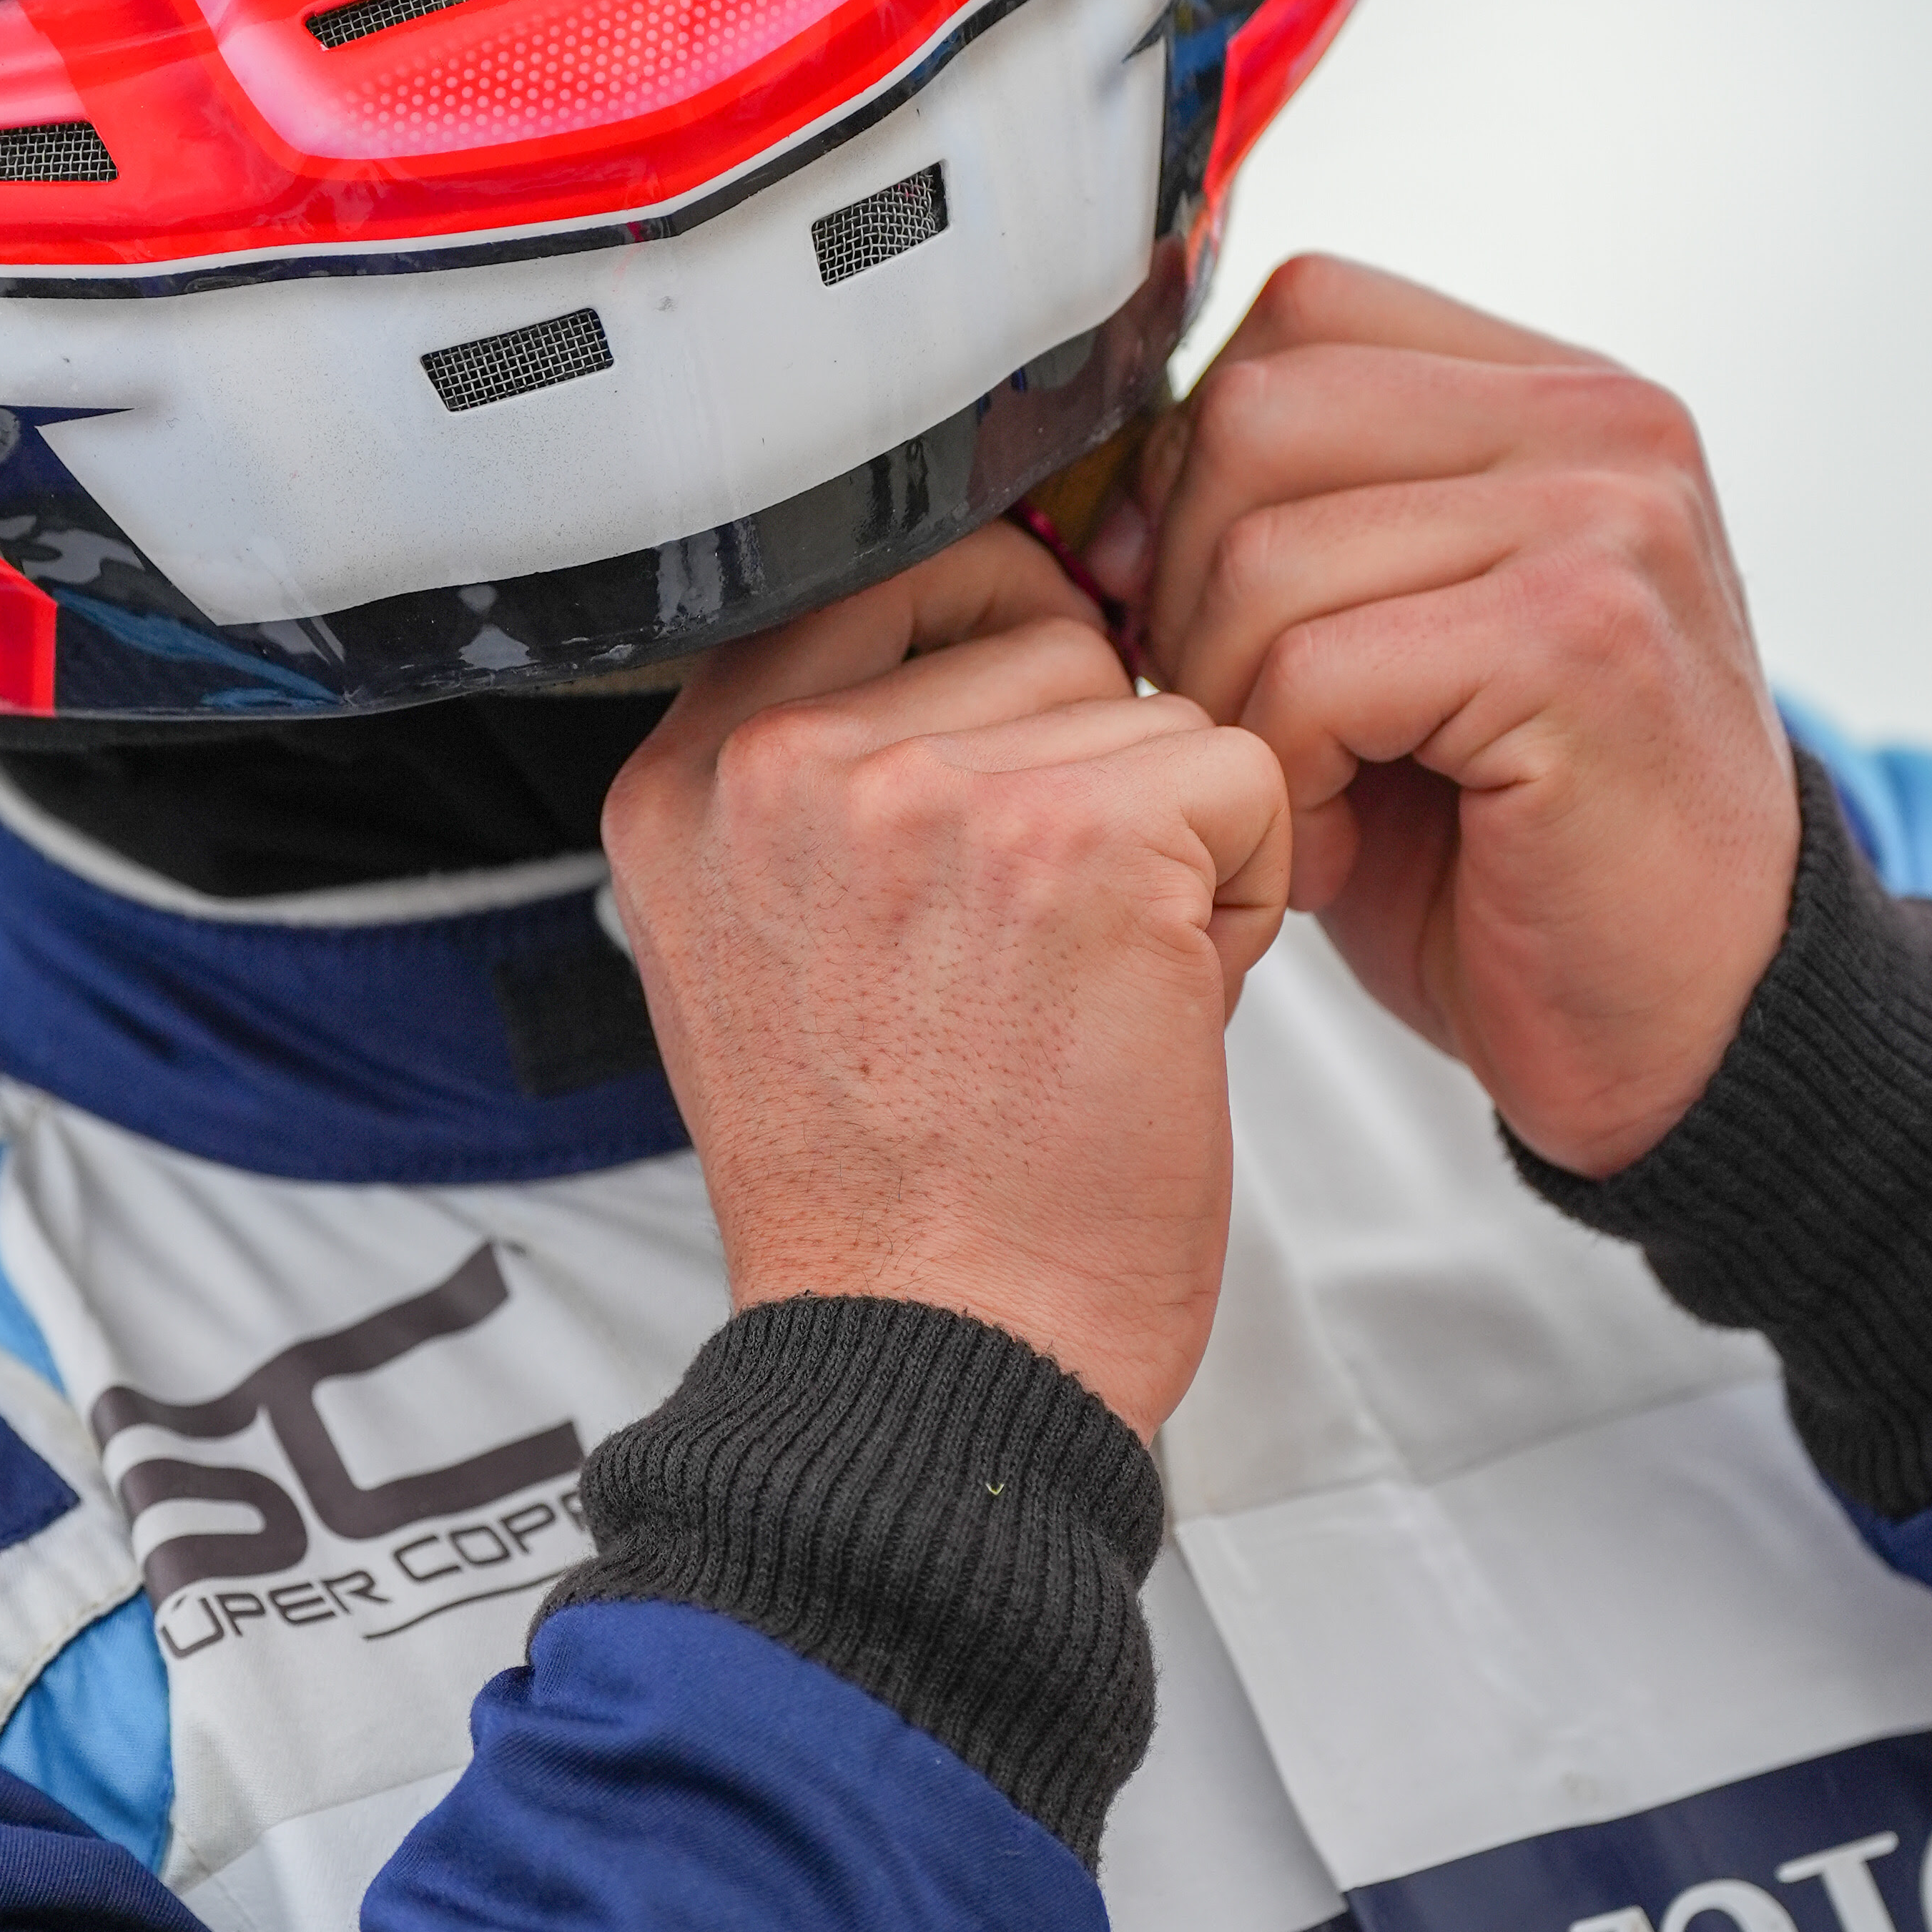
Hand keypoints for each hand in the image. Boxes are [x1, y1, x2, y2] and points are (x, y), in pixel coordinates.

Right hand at [603, 531, 1291, 1435]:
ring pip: (1147, 703)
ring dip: (1167, 841)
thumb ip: (828, 781)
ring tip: (1086, 988)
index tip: (994, 794)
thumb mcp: (762, 949)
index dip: (984, 662)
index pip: (876, 571)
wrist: (935, 1361)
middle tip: (1033, 946)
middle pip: (1031, 625)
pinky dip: (1240, 893)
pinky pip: (1238, 775)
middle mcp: (781, 767)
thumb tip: (979, 636)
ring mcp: (923, 795)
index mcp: (691, 779)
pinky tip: (1153, 1006)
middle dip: (1080, 767)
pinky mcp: (1077, 843)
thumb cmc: (884, 1198)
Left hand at [1082, 255, 1795, 1175]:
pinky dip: (1283, 784)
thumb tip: (1098, 485)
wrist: (1685, 1023)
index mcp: (1555, 398)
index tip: (1191, 608)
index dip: (1194, 466)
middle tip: (1234, 727)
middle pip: (1255, 414)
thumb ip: (1285, 520)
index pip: (1300, 315)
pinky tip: (1331, 850)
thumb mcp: (1386, 641)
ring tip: (1295, 800)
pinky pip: (1314, 670)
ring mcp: (1606, 523)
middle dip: (1185, 590)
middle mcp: (1602, 428)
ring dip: (1228, 704)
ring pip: (1263, 550)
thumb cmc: (1517, 851)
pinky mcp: (1581, 642)